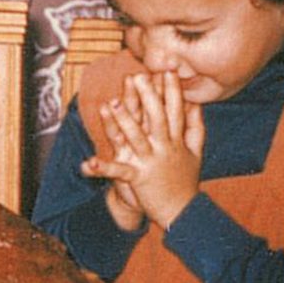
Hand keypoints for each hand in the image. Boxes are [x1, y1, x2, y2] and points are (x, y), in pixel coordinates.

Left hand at [81, 70, 204, 229]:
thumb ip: (196, 126)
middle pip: (156, 118)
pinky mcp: (137, 177)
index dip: (171, 89)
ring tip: (111, 104)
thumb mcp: (196, 152)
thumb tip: (196, 103)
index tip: (168, 68)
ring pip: (135, 137)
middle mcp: (164, 148)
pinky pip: (117, 171)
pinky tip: (87, 163)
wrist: (182, 213)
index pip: (174, 110)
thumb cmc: (186, 180)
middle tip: (137, 76)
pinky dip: (102, 168)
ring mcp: (150, 162)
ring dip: (123, 122)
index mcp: (176, 140)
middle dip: (147, 96)